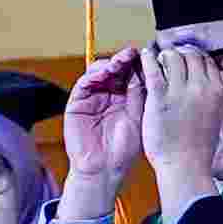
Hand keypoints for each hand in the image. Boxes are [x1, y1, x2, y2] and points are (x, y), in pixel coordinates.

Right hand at [53, 54, 142, 223]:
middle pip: (113, 70)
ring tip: (118, 63)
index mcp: (124, 99)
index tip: (144, 54)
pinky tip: (104, 73)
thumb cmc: (124, 149)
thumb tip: (145, 68)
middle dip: (122, 60)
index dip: (135, 63)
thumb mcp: (138, 117)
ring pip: (97, 73)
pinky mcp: (77, 104)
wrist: (104, 169)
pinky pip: (83, 84)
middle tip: (130, 54)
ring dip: (108, 65)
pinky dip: (92, 75)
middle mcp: (107, 96)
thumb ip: (138, 94)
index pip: (128, 75)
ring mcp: (91, 99)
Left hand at [139, 34, 222, 207]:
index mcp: (217, 92)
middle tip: (169, 56)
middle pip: (191, 55)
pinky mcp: (160, 97)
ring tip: (157, 59)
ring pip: (172, 57)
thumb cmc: (198, 148)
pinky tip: (144, 56)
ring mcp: (181, 91)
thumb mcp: (215, 116)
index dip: (194, 56)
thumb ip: (211, 97)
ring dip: (164, 55)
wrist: (185, 166)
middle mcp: (201, 87)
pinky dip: (148, 58)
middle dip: (179, 52)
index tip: (185, 57)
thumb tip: (207, 84)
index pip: (207, 61)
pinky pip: (153, 68)